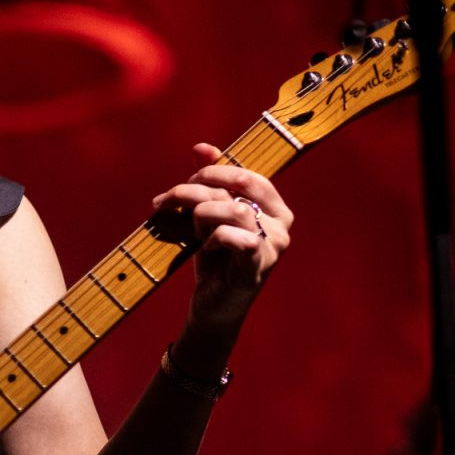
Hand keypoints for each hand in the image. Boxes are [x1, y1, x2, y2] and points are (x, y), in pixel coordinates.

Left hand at [150, 142, 293, 332]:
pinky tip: (206, 249)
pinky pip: (234, 237)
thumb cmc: (214, 259)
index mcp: (275, 207)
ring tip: (192, 229)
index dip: (213, 171)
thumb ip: (211, 181)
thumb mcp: (209, 216)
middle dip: (199, 187)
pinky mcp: (259, 266)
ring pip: (233, 209)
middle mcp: (282, 224)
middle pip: (238, 185)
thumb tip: (201, 146)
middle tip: (172, 199)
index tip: (186, 182)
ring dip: (201, 214)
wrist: (212, 307)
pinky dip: (213, 238)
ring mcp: (274, 246)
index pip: (247, 174)